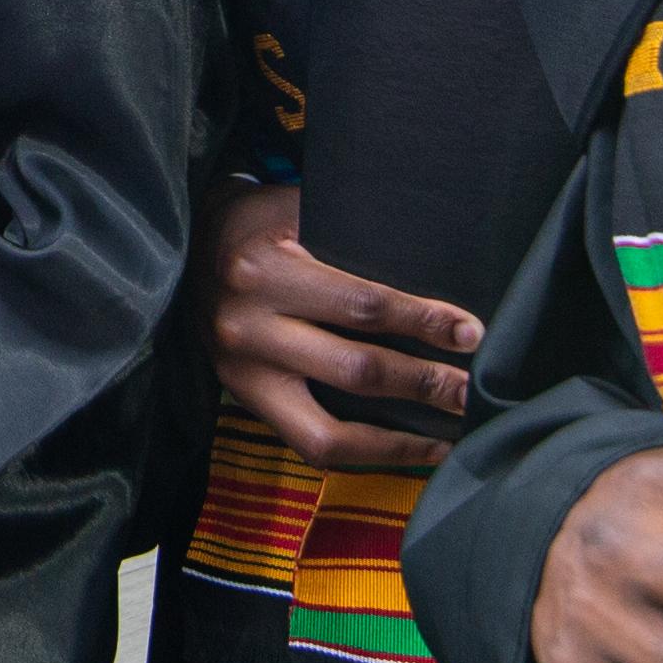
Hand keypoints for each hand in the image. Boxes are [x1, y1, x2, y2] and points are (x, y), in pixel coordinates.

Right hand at [196, 181, 481, 470]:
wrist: (189, 245)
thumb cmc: (259, 222)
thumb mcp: (296, 208)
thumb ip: (352, 231)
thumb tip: (441, 258)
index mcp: (265, 271)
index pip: (361, 306)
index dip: (422, 322)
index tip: (470, 333)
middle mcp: (248, 329)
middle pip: (354, 370)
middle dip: (424, 384)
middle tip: (474, 391)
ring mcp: (242, 374)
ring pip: (329, 432)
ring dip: (400, 439)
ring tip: (451, 435)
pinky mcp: (245, 399)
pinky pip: (309, 445)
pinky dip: (365, 454)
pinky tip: (411, 449)